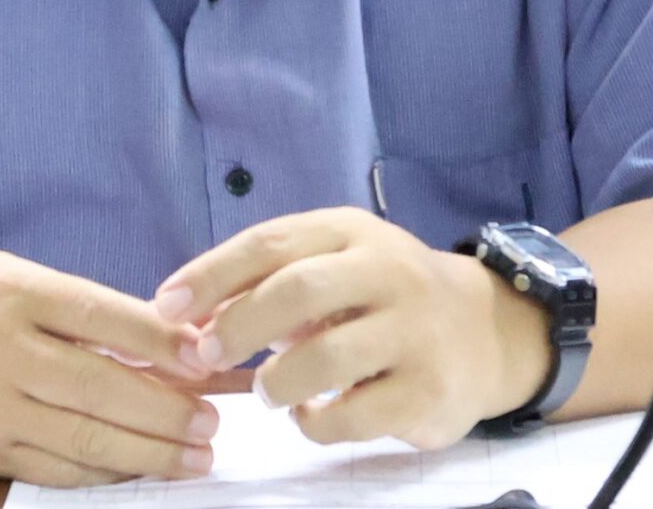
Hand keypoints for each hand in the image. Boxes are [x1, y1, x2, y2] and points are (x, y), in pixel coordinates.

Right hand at [0, 249, 219, 486]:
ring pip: (85, 440)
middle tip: (215, 422)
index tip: (208, 357)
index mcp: (13, 293)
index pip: (102, 317)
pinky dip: (105, 474)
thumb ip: (76, 307)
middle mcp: (1, 351)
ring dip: (150, 452)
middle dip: (168, 411)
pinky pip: (56, 470)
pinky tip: (140, 469)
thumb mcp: (7, 278)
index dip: (161, 341)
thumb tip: (161, 341)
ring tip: (196, 456)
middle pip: (102, 388)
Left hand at [151, 208, 549, 450]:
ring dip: (277, 381)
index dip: (211, 274)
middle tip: (203, 353)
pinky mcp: (429, 391)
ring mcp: (414, 332)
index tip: (166, 306)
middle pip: (298, 291)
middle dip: (238, 324)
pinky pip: (354, 415)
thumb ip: (271, 280)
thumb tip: (190, 315)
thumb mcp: (335, 264)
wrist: (485, 331)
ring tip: (267, 392)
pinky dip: (316, 422)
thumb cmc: (382, 295)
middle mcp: (388, 272)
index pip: (270, 243)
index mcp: (351, 231)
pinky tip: (310, 416)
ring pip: (327, 357)